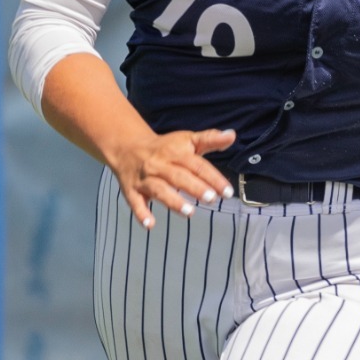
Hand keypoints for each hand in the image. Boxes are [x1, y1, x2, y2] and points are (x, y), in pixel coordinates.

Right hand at [108, 128, 235, 228]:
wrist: (128, 147)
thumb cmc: (165, 147)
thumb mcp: (187, 140)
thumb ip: (209, 139)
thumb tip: (232, 135)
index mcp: (175, 152)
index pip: (196, 165)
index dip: (213, 177)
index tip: (227, 191)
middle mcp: (159, 165)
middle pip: (178, 176)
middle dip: (195, 187)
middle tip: (211, 199)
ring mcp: (145, 178)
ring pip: (159, 189)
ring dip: (173, 201)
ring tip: (190, 213)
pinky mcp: (132, 190)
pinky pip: (135, 202)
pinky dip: (141, 214)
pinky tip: (150, 225)